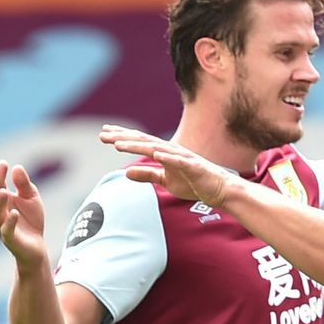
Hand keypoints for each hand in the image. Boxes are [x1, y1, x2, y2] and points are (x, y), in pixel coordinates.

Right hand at [0, 160, 46, 266]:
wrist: (36, 246)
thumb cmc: (31, 221)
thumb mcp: (31, 198)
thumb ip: (24, 184)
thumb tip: (17, 167)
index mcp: (3, 202)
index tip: (3, 163)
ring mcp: (2, 226)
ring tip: (4, 191)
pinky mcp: (10, 239)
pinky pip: (7, 230)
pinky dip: (10, 221)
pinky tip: (14, 212)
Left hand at [100, 124, 234, 206]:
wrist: (219, 189)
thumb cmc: (194, 182)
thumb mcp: (166, 180)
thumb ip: (147, 175)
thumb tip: (126, 173)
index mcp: (165, 153)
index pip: (140, 142)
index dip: (122, 137)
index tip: (104, 134)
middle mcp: (172, 151)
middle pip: (144, 141)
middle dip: (123, 137)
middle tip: (103, 135)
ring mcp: (183, 157)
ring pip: (157, 149)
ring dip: (138, 145)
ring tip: (119, 144)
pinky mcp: (194, 167)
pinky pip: (179, 161)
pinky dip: (166, 157)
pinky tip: (154, 154)